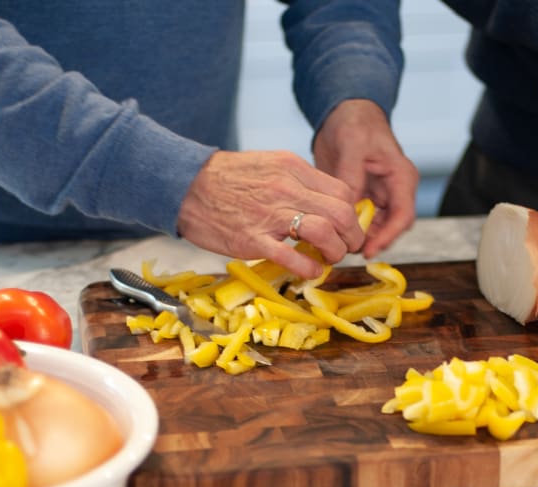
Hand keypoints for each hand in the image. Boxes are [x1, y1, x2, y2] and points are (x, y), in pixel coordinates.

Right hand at [176, 150, 362, 279]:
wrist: (184, 185)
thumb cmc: (225, 177)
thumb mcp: (269, 164)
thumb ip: (297, 180)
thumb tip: (323, 201)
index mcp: (293, 168)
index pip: (342, 192)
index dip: (351, 214)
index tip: (346, 227)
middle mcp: (287, 188)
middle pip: (342, 213)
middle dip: (352, 236)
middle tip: (348, 247)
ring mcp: (270, 215)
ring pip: (325, 232)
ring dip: (335, 252)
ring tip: (329, 258)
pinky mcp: (252, 240)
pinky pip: (293, 257)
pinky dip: (310, 269)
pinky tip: (310, 271)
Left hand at [312, 99, 418, 257]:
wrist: (342, 113)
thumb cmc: (355, 122)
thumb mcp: (352, 143)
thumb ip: (351, 175)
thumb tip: (347, 206)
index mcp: (401, 178)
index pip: (403, 216)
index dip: (387, 237)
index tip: (368, 250)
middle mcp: (392, 191)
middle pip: (388, 228)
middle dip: (369, 241)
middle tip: (343, 250)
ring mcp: (376, 196)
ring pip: (371, 228)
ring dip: (355, 237)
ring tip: (333, 244)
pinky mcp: (359, 198)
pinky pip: (355, 220)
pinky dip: (344, 228)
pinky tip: (328, 232)